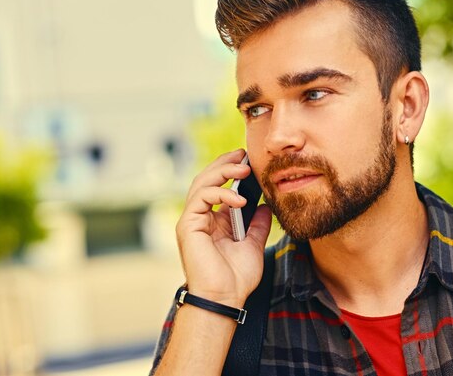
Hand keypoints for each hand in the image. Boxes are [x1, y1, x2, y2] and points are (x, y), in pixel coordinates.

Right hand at [175, 149, 271, 307]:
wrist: (226, 298)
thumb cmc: (236, 278)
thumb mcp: (253, 245)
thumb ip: (257, 225)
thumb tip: (264, 206)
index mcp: (213, 221)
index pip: (217, 186)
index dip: (229, 169)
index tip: (247, 159)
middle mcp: (200, 218)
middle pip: (206, 179)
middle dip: (224, 163)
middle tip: (243, 153)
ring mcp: (192, 220)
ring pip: (200, 183)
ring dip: (222, 171)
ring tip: (243, 168)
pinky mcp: (188, 225)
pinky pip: (201, 198)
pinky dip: (220, 193)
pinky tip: (240, 199)